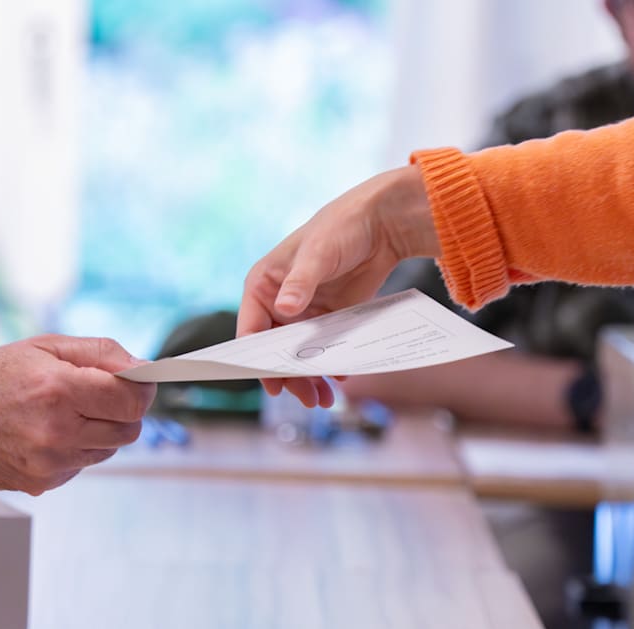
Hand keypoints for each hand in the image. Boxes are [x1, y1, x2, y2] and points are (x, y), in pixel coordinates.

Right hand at [0, 335, 156, 494]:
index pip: (133, 400)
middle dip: (121, 411)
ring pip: (108, 450)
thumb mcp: (46, 346)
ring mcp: (48, 463)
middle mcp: (56, 431)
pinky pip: (81, 466)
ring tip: (63, 413)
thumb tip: (143, 368)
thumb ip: (102, 353)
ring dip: (98, 431)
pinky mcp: (41, 484)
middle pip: (129, 430)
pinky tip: (45, 434)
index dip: (141, 389)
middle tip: (95, 395)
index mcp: (59, 390)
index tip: (136, 382)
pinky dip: (75, 450)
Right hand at [238, 165, 438, 406]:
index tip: (272, 382)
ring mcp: (305, 312)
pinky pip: (325, 349)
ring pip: (300, 354)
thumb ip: (300, 282)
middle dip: (289, 375)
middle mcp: (279, 302)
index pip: (251, 329)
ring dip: (309, 377)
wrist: (382, 223)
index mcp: (264, 285)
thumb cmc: (340, 227)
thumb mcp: (318, 253)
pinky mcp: (331, 318)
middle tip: (306, 398)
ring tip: (323, 400)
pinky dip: (331, 365)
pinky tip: (340, 379)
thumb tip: (285, 307)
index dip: (257, 358)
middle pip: (276, 349)